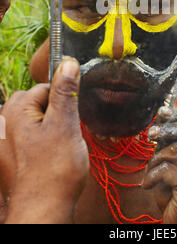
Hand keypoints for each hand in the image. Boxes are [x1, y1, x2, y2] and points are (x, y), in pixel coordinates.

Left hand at [0, 58, 88, 223]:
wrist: (42, 211)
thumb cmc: (54, 170)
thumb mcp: (65, 123)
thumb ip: (65, 91)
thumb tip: (68, 63)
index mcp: (15, 109)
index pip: (45, 88)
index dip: (63, 101)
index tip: (72, 117)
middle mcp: (4, 122)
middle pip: (38, 105)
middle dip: (55, 116)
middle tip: (66, 136)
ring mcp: (4, 141)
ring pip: (35, 123)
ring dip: (48, 131)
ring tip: (58, 150)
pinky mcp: (7, 158)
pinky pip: (28, 140)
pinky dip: (40, 145)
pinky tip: (48, 159)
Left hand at [143, 107, 176, 223]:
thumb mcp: (176, 163)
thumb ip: (174, 141)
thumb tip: (163, 113)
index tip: (162, 113)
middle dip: (170, 128)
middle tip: (151, 133)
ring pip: (176, 151)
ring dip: (155, 161)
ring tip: (150, 174)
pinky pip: (168, 170)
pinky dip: (152, 176)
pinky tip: (147, 185)